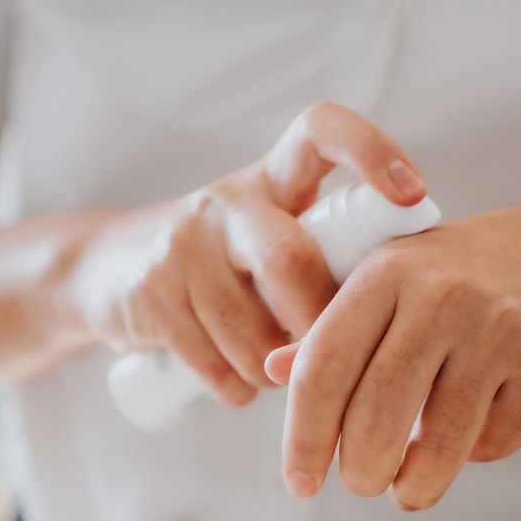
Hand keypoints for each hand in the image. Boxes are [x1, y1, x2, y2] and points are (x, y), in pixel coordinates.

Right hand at [70, 103, 426, 406]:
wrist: (108, 269)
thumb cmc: (224, 262)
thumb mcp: (270, 235)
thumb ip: (324, 262)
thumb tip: (388, 323)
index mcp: (272, 179)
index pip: (320, 131)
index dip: (369, 150)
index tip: (412, 192)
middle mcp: (227, 202)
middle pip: (290, 261)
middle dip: (316, 324)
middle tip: (329, 352)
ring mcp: (183, 245)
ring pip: (255, 335)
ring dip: (276, 370)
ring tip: (272, 365)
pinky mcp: (150, 293)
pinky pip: (219, 368)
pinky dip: (239, 389)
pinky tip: (233, 377)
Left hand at [268, 201, 520, 508]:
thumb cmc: (459, 276)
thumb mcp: (391, 283)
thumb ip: (333, 330)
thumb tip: (271, 373)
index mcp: (385, 270)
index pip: (323, 368)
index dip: (303, 437)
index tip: (300, 482)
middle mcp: (440, 293)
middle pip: (376, 416)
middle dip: (359, 473)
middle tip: (359, 484)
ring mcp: (500, 326)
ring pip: (440, 444)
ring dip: (414, 486)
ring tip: (405, 488)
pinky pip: (496, 441)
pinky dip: (474, 456)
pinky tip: (469, 435)